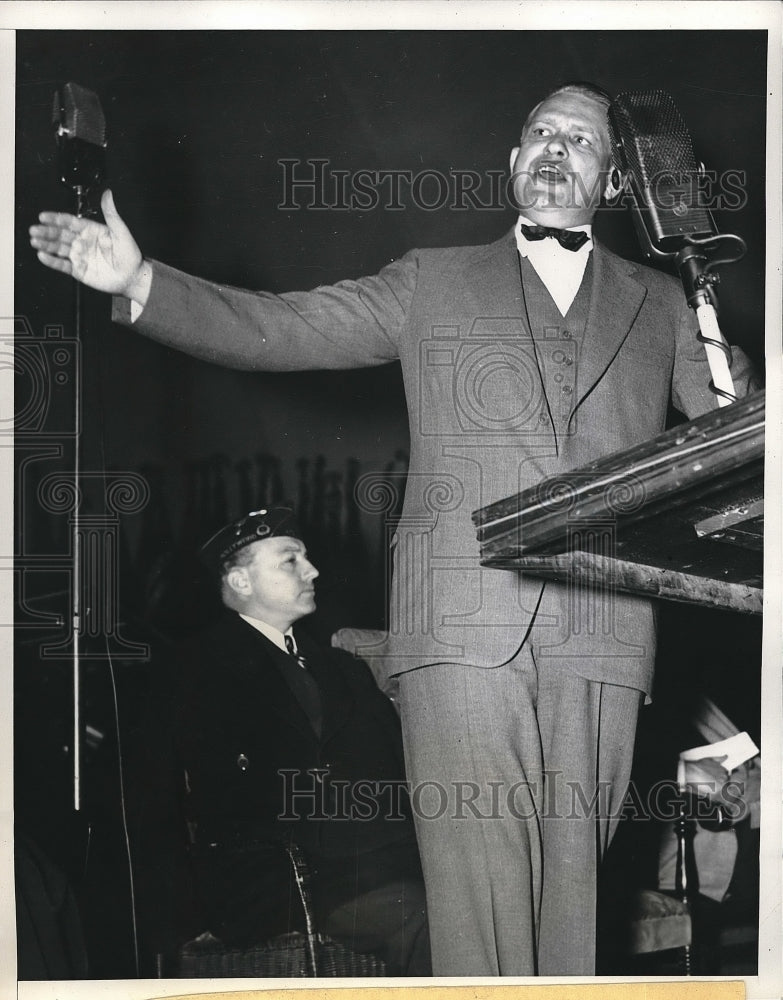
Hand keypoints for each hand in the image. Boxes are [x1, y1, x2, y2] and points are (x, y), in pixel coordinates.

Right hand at [29, 189, 150, 304]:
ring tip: (35, 241)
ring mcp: (79, 256)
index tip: (44, 216)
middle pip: (61, 234)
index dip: (56, 218)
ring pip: (59, 249)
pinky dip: (52, 261)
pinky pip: (62, 265)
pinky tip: (42, 255)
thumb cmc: (130, 255)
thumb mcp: (121, 231)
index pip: (70, 222)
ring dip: (45, 244)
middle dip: (46, 231)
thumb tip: (108, 194)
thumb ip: (111, 214)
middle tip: (34, 229)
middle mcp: (82, 242)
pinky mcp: (79, 270)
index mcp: (91, 230)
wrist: (132, 277)